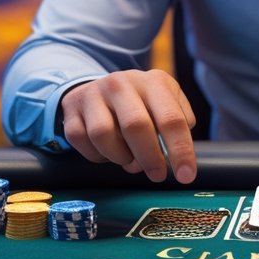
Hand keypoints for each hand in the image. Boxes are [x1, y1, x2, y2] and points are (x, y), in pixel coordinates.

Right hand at [59, 69, 197, 183]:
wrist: (99, 89)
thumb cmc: (141, 104)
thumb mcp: (166, 104)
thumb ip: (178, 123)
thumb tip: (179, 152)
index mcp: (153, 81)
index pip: (171, 118)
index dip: (181, 150)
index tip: (186, 176)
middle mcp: (122, 83)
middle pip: (136, 125)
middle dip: (149, 157)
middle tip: (157, 175)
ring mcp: (93, 94)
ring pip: (103, 134)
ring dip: (120, 156)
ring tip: (129, 159)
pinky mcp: (72, 110)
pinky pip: (82, 141)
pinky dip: (98, 155)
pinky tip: (108, 152)